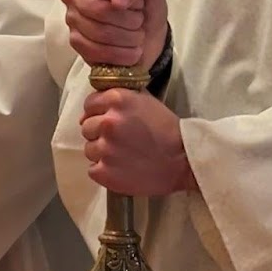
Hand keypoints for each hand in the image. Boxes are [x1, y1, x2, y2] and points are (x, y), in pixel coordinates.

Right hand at [61, 0, 168, 70]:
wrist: (148, 35)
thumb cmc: (145, 6)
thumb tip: (118, 1)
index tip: (138, 4)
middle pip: (98, 10)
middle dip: (127, 20)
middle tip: (139, 21)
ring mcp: (72, 19)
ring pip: (98, 32)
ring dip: (127, 38)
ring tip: (137, 36)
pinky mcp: (76, 43)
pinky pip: (95, 51)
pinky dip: (120, 54)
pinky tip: (131, 51)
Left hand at [80, 88, 196, 194]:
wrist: (185, 161)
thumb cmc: (166, 129)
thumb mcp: (144, 101)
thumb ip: (119, 98)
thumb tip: (96, 104)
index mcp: (117, 100)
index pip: (89, 104)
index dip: (97, 112)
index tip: (108, 120)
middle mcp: (107, 122)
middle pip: (86, 127)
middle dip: (99, 133)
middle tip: (119, 140)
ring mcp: (105, 149)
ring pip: (89, 149)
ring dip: (101, 153)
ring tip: (122, 155)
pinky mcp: (105, 172)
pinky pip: (92, 170)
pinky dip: (104, 171)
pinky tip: (121, 168)